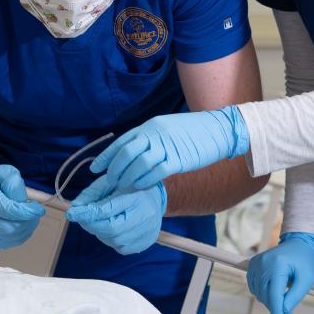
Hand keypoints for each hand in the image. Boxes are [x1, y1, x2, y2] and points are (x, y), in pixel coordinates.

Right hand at [0, 164, 44, 248]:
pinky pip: (7, 242)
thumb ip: (13, 183)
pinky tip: (24, 224)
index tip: (39, 209)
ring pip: (9, 237)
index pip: (6, 210)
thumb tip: (21, 200)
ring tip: (30, 216)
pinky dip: (19, 235)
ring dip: (25, 228)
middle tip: (34, 211)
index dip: (26, 212)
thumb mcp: (3, 172)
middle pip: (8, 228)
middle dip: (27, 221)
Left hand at [67, 176, 166, 254]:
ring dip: (100, 232)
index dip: (87, 213)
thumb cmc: (130, 188)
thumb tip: (75, 208)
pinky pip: (120, 247)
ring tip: (102, 220)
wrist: (156, 198)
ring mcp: (146, 232)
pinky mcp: (144, 243)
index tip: (71, 213)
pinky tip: (114, 228)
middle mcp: (143, 217)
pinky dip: (111, 239)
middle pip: (110, 228)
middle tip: (82, 218)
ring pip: (113, 239)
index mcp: (135, 197)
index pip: (107, 210)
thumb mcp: (112, 182)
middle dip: (91, 225)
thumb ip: (93, 193)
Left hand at [89, 106, 249, 191]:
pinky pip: (156, 172)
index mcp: (150, 126)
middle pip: (126, 154)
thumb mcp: (166, 128)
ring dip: (128, 178)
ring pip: (138, 164)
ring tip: (124, 187)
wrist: (218, 129)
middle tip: (110, 182)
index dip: (106, 157)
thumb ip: (149, 139)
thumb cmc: (192, 132)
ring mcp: (167, 146)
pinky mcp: (179, 159)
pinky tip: (141, 186)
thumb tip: (131, 154)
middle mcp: (155, 134)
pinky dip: (145, 181)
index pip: (122, 142)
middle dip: (115, 170)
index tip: (95, 169)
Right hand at [246, 233, 313, 313]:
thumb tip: (283, 311)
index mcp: (278, 265)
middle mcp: (263, 264)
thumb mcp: (306, 280)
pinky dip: (264, 294)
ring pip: (260, 295)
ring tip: (285, 301)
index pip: (275, 296)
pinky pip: (254, 288)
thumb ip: (295, 296)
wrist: (297, 243)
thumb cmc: (304, 261)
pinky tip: (275, 291)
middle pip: (267, 297)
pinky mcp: (252, 265)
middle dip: (278, 310)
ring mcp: (255, 264)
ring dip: (271, 302)